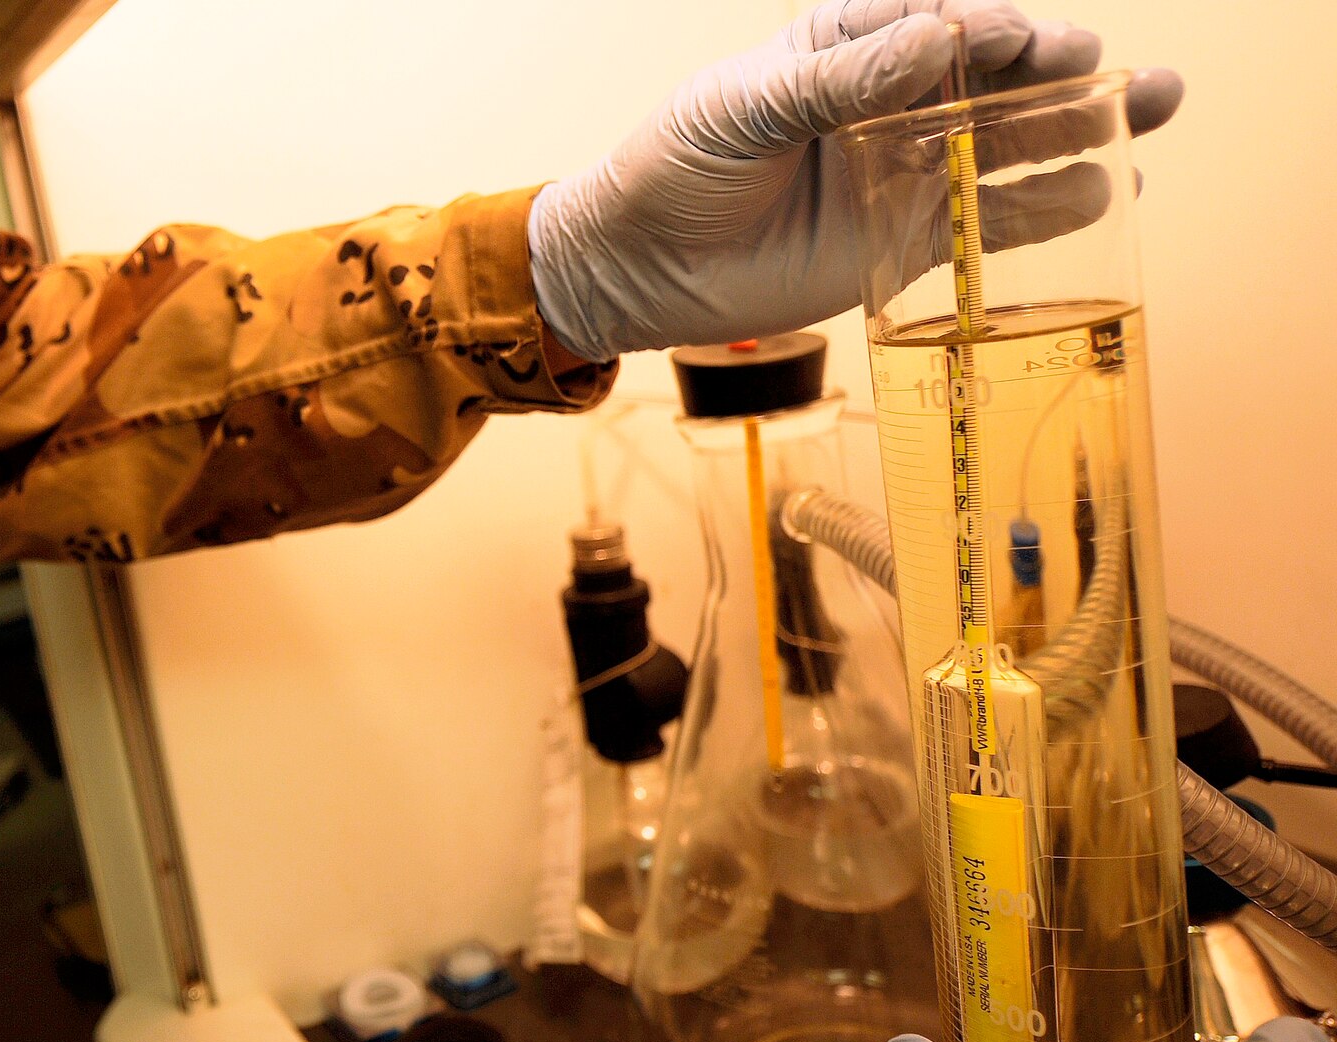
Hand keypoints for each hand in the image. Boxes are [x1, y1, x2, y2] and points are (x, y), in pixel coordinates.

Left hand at [526, 0, 1183, 360]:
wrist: (635, 267)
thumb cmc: (675, 167)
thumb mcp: (747, 105)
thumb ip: (841, 77)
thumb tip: (938, 37)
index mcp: (846, 48)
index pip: (936, 25)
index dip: (985, 30)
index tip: (1018, 38)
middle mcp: (887, 107)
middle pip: (992, 80)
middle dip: (1057, 69)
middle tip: (1112, 67)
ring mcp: (901, 175)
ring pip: (1008, 146)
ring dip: (1080, 131)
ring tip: (1154, 113)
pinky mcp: (901, 244)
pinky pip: (987, 225)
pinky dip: (1047, 212)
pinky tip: (1113, 193)